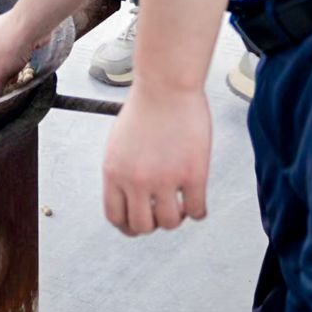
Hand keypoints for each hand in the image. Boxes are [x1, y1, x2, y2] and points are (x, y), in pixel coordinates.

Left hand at [104, 85, 213, 234]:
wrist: (167, 84)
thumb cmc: (146, 107)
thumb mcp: (119, 143)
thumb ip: (122, 172)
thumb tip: (130, 198)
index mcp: (114, 172)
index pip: (115, 216)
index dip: (128, 226)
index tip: (140, 223)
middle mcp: (135, 180)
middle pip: (142, 226)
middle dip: (153, 223)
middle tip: (164, 211)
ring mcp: (164, 179)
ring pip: (170, 222)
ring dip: (176, 217)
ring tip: (181, 202)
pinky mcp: (192, 174)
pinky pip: (196, 211)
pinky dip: (198, 211)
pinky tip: (197, 199)